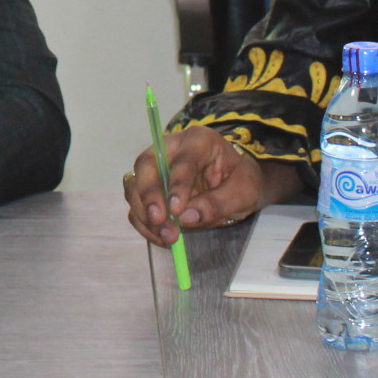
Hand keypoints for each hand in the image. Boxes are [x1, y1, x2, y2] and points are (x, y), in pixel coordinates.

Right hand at [121, 125, 301, 248]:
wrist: (236, 185)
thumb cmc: (241, 182)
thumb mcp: (243, 192)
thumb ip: (218, 204)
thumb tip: (186, 218)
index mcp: (199, 141)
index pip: (182, 160)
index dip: (177, 185)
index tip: (176, 211)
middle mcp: (171, 148)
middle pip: (146, 165)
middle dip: (149, 196)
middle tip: (159, 221)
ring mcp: (156, 167)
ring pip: (135, 184)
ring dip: (144, 213)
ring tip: (166, 236)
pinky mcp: (150, 187)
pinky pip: (136, 203)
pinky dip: (143, 222)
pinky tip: (160, 237)